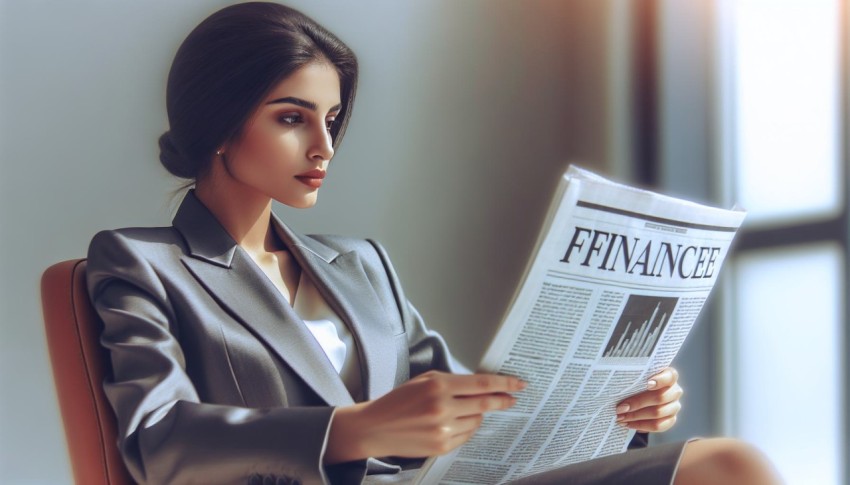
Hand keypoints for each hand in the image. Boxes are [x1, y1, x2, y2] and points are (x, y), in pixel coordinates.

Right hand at [325, 370, 524, 463]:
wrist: (377, 427)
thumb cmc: (400, 400)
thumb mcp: (425, 380)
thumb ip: (452, 381)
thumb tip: (482, 385)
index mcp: (438, 386)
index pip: (481, 383)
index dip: (504, 383)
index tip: (519, 383)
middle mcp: (442, 408)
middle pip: (485, 404)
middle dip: (503, 400)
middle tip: (513, 398)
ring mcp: (443, 429)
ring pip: (477, 420)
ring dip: (477, 414)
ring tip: (462, 410)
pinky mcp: (442, 446)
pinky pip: (467, 434)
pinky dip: (467, 427)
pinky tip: (453, 422)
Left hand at [615, 367, 681, 432]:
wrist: (639, 396)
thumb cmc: (636, 383)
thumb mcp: (636, 377)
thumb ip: (633, 378)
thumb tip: (618, 383)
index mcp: (669, 376)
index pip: (670, 376)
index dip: (660, 380)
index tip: (647, 384)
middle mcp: (675, 391)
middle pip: (660, 397)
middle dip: (638, 403)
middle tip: (620, 408)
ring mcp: (674, 406)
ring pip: (658, 413)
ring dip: (636, 416)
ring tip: (620, 417)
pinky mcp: (671, 420)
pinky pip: (658, 425)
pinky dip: (641, 425)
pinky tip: (628, 424)